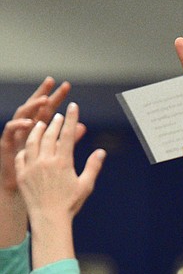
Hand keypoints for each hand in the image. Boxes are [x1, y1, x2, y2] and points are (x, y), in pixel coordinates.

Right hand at [1, 77, 78, 195]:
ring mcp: (16, 136)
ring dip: (32, 106)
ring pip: (22, 115)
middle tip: (52, 81)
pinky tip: (29, 122)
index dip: (57, 98)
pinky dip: (18, 125)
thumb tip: (84, 127)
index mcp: (40, 131)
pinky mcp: (7, 145)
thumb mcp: (60, 155)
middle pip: (36, 108)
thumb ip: (70, 140)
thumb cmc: (44, 175)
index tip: (66, 86)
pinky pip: (10, 131)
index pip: (51, 109)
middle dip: (44, 94)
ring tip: (45, 100)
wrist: (25, 192)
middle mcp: (27, 129)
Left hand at [15, 103, 104, 224]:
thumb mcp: (85, 185)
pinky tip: (30, 146)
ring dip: (38, 130)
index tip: (73, 106)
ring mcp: (31, 166)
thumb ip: (93, 166)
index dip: (71, 119)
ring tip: (42, 124)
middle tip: (58, 114)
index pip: (67, 135)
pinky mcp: (22, 173)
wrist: (49, 218)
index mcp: (63, 163)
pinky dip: (26, 148)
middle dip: (55, 122)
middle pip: (49, 135)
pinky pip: (22, 155)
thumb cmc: (70, 204)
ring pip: (33, 141)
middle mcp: (46, 161)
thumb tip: (101, 152)